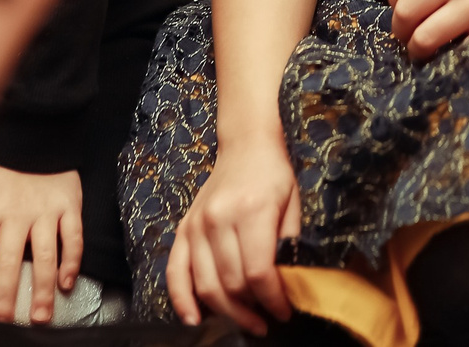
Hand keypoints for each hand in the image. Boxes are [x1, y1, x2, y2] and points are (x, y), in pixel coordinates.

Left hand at [0, 160, 80, 323]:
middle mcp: (16, 215)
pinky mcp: (69, 206)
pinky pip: (74, 237)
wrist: (33, 135)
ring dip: (42, 289)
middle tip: (3, 322)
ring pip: (45, 256)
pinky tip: (66, 282)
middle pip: (9, 263)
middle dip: (4, 296)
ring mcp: (45, 212)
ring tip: (39, 315)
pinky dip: (72, 261)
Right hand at [165, 136, 301, 334]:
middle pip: (232, 283)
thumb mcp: (293, 206)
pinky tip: (195, 319)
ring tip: (246, 322)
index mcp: (251, 211)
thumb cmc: (273, 175)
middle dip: (252, 309)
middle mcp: (219, 219)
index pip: (259, 272)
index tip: (283, 313)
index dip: (272, 300)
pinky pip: (175, 272)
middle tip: (267, 320)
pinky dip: (182, 300)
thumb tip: (290, 288)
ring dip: (226, 312)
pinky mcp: (183, 229)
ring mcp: (196, 225)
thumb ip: (289, 247)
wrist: (246, 146)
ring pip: (206, 285)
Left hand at [387, 0, 468, 59]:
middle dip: (402, 32)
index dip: (396, 4)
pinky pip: (455, 52)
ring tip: (427, 54)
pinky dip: (450, 60)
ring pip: (422, 38)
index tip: (407, 15)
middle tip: (411, 40)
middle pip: (404, 12)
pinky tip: (456, 57)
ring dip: (419, 52)